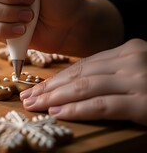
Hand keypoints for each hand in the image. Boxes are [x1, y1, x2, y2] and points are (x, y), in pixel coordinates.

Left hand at [20, 39, 146, 125]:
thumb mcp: (136, 71)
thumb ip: (111, 72)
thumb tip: (75, 85)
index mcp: (128, 49)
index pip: (83, 65)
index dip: (56, 77)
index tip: (36, 87)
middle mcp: (132, 59)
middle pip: (80, 74)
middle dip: (50, 87)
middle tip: (28, 98)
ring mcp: (139, 79)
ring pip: (86, 87)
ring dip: (56, 97)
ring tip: (35, 106)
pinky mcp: (144, 101)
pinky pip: (103, 105)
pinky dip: (78, 109)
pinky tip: (58, 113)